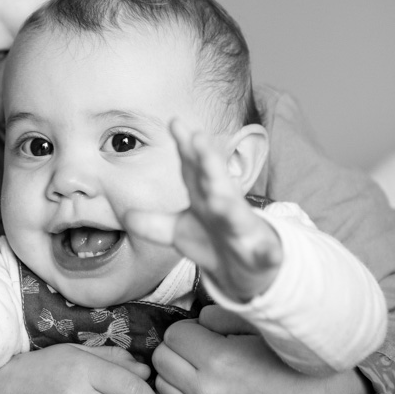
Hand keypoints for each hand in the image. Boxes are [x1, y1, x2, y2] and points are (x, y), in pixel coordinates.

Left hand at [126, 119, 280, 301]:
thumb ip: (153, 224)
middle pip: (215, 181)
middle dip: (208, 161)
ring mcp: (244, 230)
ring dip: (228, 203)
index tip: (175, 122)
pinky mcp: (261, 255)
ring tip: (217, 195)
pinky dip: (268, 251)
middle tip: (198, 139)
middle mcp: (226, 207)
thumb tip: (126, 216)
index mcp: (206, 197)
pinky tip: (268, 250)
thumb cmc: (214, 241)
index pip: (194, 168)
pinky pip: (266, 253)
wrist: (249, 271)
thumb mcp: (180, 232)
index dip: (185, 147)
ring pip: (237, 215)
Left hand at [153, 306, 370, 393]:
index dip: (189, 328)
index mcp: (219, 362)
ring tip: (200, 366)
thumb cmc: (284, 362)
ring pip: (162, 384)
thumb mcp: (256, 327)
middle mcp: (206, 393)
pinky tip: (199, 385)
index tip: (206, 331)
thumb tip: (195, 317)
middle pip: (162, 358)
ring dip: (175, 371)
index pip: (173, 334)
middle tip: (200, 346)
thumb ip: (219, 315)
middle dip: (178, 347)